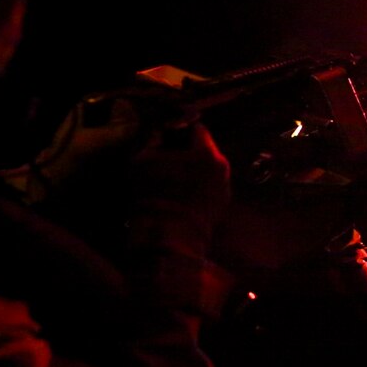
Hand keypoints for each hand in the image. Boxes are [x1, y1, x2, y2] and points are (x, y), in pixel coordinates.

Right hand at [125, 118, 231, 258]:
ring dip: (192, 170)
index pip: (196, 129)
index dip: (178, 130)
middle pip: (204, 149)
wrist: (169, 238)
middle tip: (166, 157)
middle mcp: (222, 167)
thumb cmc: (154, 197)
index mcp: (207, 153)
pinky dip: (197, 186)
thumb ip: (151, 144)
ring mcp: (225, 188)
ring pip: (207, 169)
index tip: (166, 137)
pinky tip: (181, 193)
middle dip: (187, 151)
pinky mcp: (222, 206)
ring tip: (172, 178)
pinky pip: (209, 187)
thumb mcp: (142, 163)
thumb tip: (157, 137)